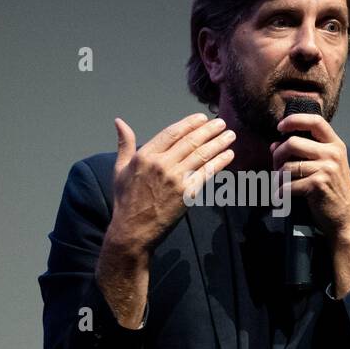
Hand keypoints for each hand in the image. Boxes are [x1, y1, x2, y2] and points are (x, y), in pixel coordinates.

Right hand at [106, 112, 235, 255]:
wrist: (133, 230)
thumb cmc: (126, 200)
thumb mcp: (119, 169)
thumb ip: (125, 144)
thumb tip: (119, 121)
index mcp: (146, 156)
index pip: (172, 133)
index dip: (189, 123)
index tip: (202, 118)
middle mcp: (162, 164)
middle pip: (190, 141)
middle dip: (209, 130)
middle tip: (222, 123)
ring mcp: (176, 179)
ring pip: (201, 155)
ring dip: (218, 143)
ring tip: (230, 136)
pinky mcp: (187, 194)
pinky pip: (206, 173)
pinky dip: (219, 162)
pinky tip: (229, 155)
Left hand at [270, 113, 349, 240]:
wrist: (346, 217)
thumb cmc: (334, 191)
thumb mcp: (328, 166)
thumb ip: (305, 152)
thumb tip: (274, 145)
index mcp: (335, 145)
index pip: (315, 121)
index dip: (294, 120)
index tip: (280, 127)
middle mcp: (332, 154)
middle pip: (293, 143)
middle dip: (278, 155)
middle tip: (276, 167)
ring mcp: (326, 169)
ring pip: (287, 166)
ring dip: (278, 177)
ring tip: (280, 184)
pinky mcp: (318, 185)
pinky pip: (289, 184)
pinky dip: (281, 192)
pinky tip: (282, 196)